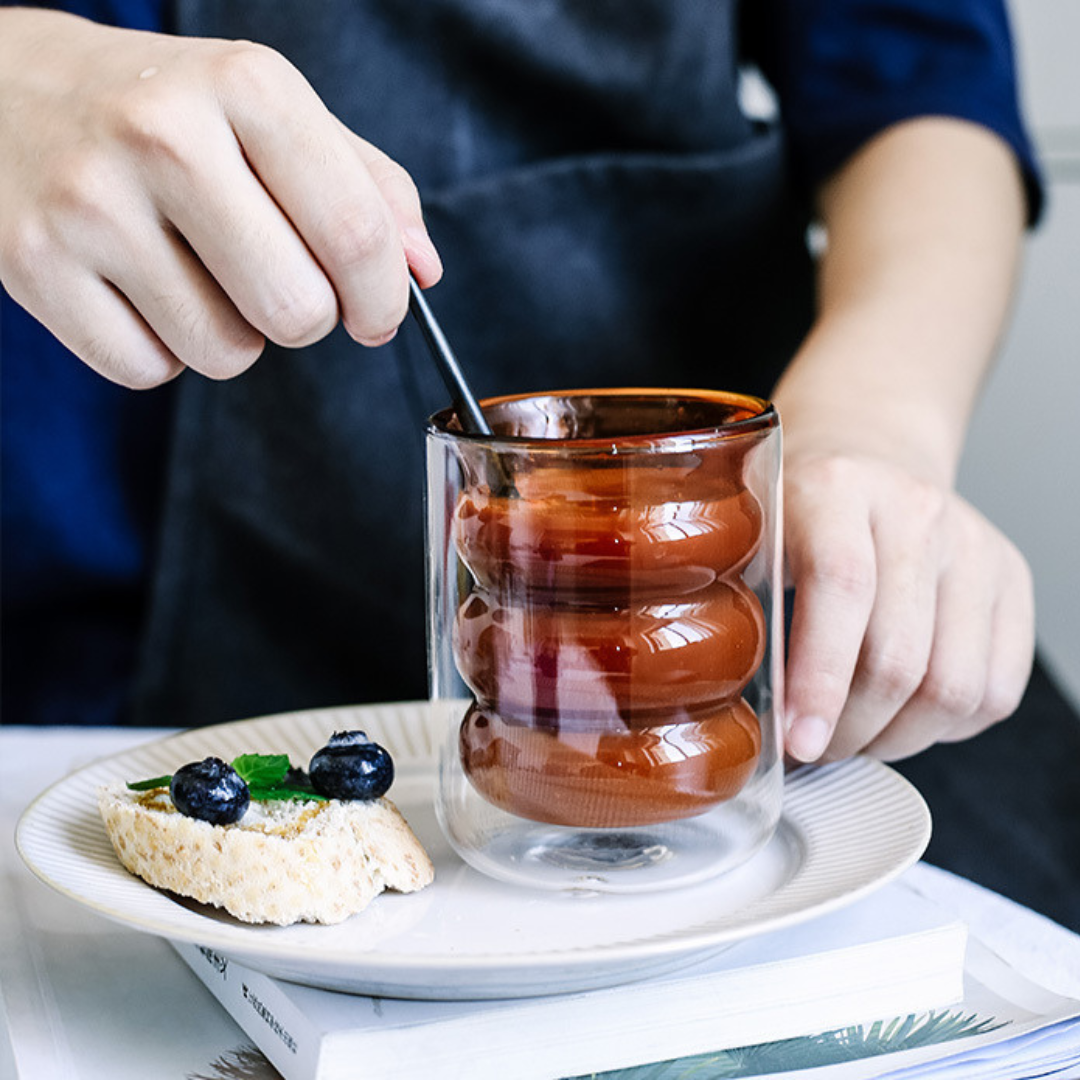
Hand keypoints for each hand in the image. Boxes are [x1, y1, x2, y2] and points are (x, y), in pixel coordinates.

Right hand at [0, 9, 441, 387]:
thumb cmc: (162, 111)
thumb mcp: (269, 114)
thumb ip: (365, 186)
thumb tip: (422, 271)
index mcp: (246, 85)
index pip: (357, 233)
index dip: (383, 299)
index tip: (375, 313)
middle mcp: (164, 136)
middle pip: (298, 311)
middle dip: (305, 317)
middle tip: (272, 280)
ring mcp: (89, 202)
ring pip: (227, 354)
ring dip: (229, 334)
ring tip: (189, 269)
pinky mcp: (34, 264)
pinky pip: (149, 371)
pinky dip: (159, 349)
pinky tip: (135, 288)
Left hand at [781, 450, 1034, 761]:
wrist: (871, 460)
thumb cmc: (800, 513)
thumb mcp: (754, 538)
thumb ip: (746, 607)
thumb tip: (754, 711)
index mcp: (837, 490)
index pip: (841, 589)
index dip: (820, 680)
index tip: (799, 742)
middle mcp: (916, 512)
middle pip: (899, 657)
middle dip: (851, 728)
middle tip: (815, 747)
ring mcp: (974, 547)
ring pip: (953, 688)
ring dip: (897, 737)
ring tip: (855, 734)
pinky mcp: (1013, 582)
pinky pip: (995, 692)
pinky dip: (945, 727)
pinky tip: (902, 713)